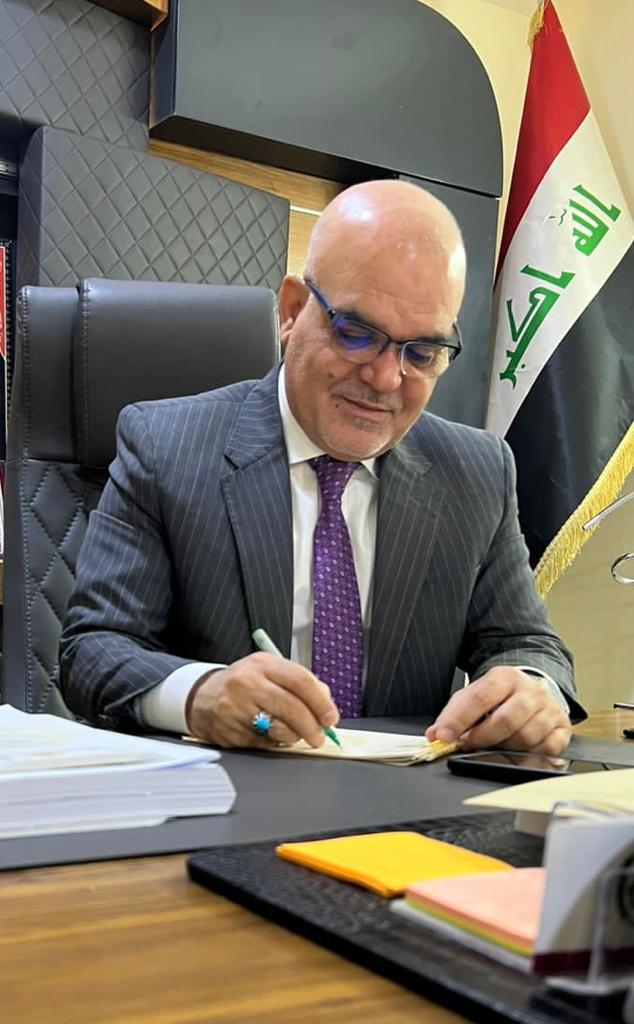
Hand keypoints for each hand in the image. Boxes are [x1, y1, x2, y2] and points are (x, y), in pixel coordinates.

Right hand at [186, 652, 338, 748]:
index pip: (301, 681)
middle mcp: (248, 683)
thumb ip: (298, 683)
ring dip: (293, 737)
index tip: (331, 717)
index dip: (321, 702)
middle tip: (319, 736)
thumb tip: (325, 702)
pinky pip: (263, 743)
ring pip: (279, 729)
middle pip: (292, 707)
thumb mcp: (269, 672)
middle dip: (311, 727)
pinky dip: (273, 743)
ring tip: (292, 734)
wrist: (203, 696)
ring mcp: (237, 707)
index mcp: (263, 664)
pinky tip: (268, 734)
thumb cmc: (243, 684)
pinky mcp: (230, 730)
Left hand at [425, 667, 571, 754]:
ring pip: (526, 738)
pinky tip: (517, 750)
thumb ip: (454, 713)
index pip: (480, 697)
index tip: (443, 735)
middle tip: (468, 744)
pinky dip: (528, 755)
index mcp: (505, 677)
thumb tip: (436, 734)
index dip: (459, 719)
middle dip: (482, 738)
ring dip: (504, 748)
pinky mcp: (563, 728)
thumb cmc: (500, 697)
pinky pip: (546, 749)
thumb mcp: (475, 695)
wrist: (532, 690)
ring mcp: (549, 710)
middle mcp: (531, 691)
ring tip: (493, 745)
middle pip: (506, 720)